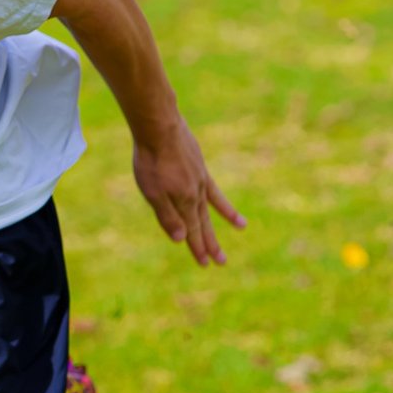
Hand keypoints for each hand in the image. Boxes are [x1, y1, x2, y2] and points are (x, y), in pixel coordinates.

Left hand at [132, 118, 244, 267]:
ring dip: (224, 220)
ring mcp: (200, 180)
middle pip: (203, 223)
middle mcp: (195, 194)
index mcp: (183, 202)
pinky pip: (214, 188)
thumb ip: (167, 216)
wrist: (160, 128)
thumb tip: (180, 240)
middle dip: (210, 243)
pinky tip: (226, 199)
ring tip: (241, 228)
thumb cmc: (151, 161)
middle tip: (220, 261)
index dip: (196, 248)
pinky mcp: (200, 167)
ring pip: (211, 207)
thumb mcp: (152, 192)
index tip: (205, 263)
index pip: (190, 231)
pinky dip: (222, 197)